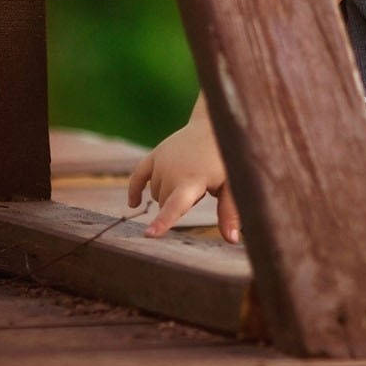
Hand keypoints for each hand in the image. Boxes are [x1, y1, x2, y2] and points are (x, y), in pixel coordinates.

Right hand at [126, 119, 241, 242]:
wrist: (215, 125)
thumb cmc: (227, 158)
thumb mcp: (232, 184)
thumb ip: (229, 212)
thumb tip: (232, 240)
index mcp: (193, 180)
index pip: (175, 205)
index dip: (163, 221)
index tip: (149, 235)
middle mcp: (172, 171)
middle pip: (165, 203)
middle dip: (180, 204)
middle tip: (202, 189)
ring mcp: (162, 162)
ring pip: (156, 193)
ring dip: (169, 194)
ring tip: (192, 178)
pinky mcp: (155, 154)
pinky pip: (137, 176)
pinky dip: (134, 189)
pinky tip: (133, 203)